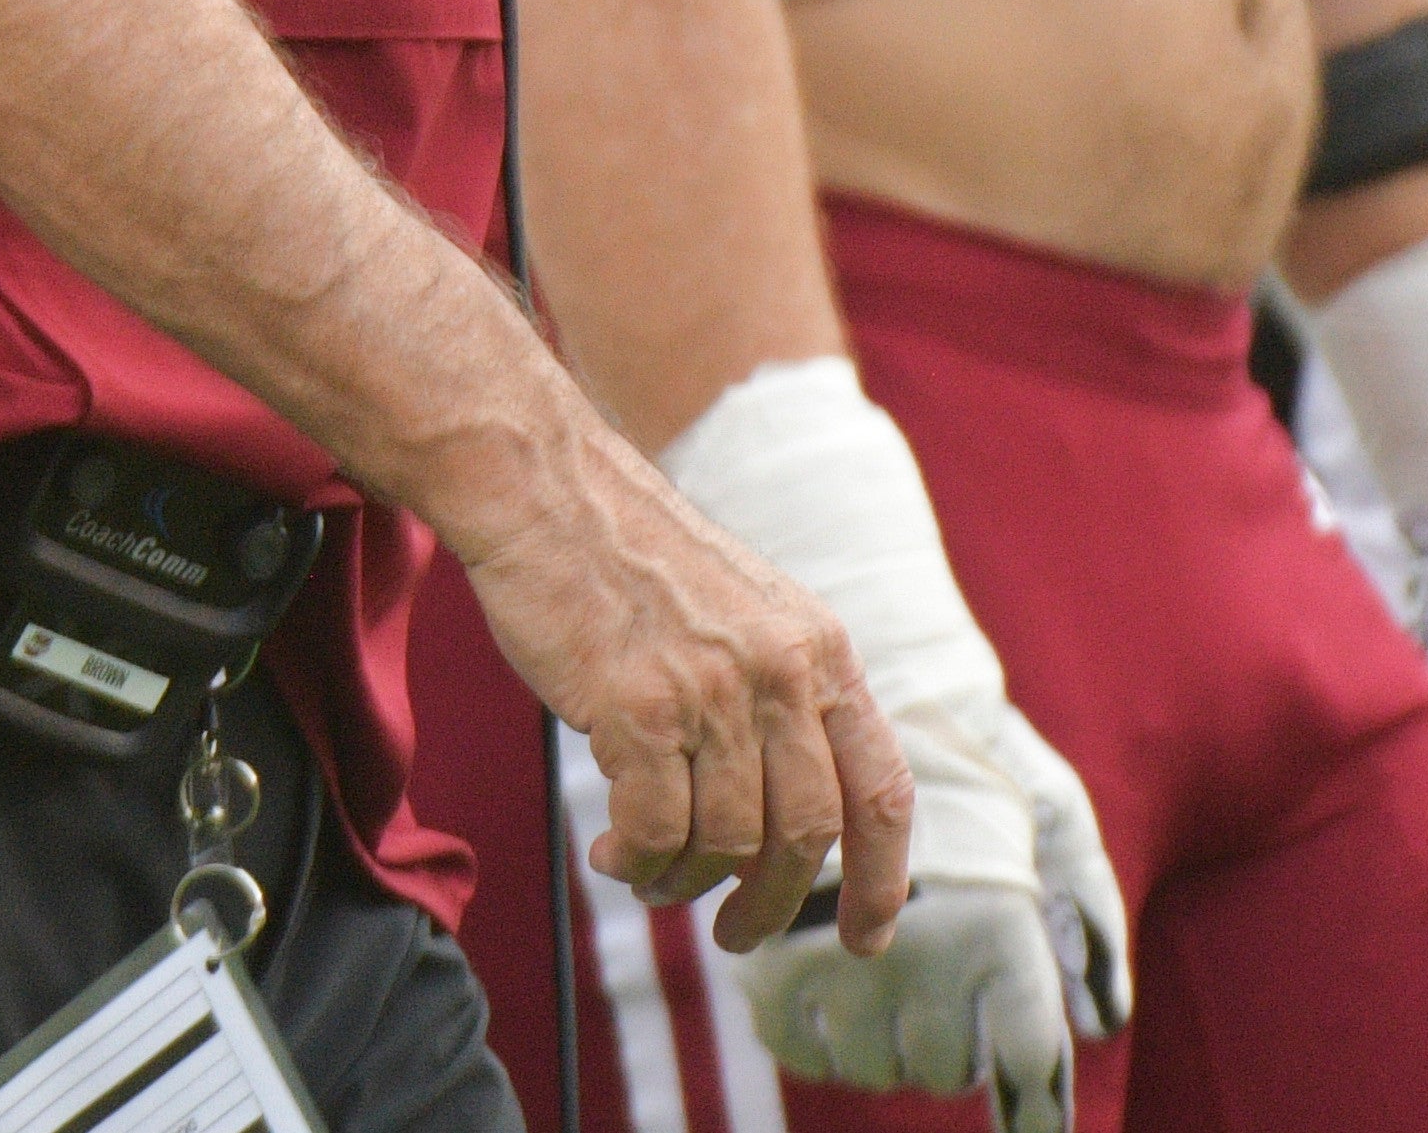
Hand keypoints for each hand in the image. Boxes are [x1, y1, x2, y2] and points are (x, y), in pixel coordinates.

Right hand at [659, 357, 1125, 1124]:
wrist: (545, 491)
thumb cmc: (629, 562)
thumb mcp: (745, 616)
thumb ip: (780, 701)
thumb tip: (792, 827)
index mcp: (820, 649)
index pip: (881, 790)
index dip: (881, 880)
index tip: (865, 937)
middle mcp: (782, 669)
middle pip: (806, 834)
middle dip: (773, 904)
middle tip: (734, 932)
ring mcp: (713, 688)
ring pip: (728, 842)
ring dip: (685, 881)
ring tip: (647, 872)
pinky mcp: (638, 706)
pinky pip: (656, 830)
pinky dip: (636, 860)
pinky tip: (611, 850)